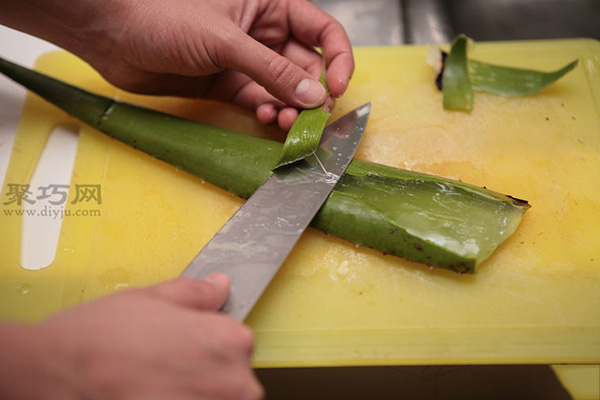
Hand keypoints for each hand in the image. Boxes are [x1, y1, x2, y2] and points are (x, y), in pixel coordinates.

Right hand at [0, 275, 262, 399]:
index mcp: (231, 341)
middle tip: (163, 369)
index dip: (207, 343)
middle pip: (233, 379)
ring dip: (192, 393)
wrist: (57, 374)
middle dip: (204, 375)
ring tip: (153, 386)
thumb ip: (196, 294)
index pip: (238, 343)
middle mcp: (233, 383)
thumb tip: (220, 286)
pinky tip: (147, 395)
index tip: (181, 346)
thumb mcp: (152, 298)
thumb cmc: (102, 336)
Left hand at [1, 0, 353, 129]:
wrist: (115, 37)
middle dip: (312, 93)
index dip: (338, 58)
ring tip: (285, 122)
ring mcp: (247, 61)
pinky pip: (261, 102)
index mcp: (270, 6)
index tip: (338, 87)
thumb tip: (314, 95)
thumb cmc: (163, 17)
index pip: (321, 31)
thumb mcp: (225, 41)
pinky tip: (267, 121)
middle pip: (306, 66)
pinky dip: (269, 115)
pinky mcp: (230, 85)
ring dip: (291, 108)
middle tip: (311, 117)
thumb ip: (272, 70)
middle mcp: (263, 33)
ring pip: (285, 89)